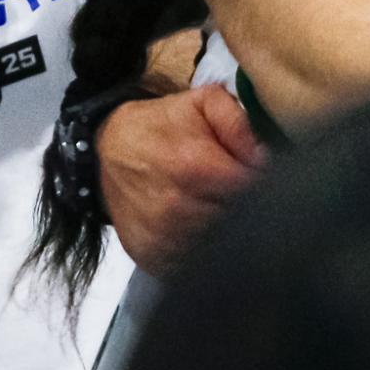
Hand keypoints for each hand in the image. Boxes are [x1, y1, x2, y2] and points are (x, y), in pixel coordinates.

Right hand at [95, 84, 263, 273]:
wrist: (107, 151)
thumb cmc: (161, 127)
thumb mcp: (201, 103)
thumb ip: (237, 121)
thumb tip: (262, 155)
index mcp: (195, 167)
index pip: (251, 191)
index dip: (260, 185)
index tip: (254, 178)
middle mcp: (179, 208)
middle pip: (238, 223)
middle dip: (244, 209)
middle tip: (231, 192)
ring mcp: (164, 239)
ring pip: (217, 247)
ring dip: (221, 231)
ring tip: (212, 207)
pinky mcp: (152, 259)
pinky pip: (191, 266)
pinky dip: (199, 251)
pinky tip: (195, 228)